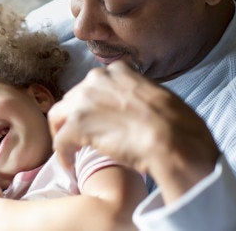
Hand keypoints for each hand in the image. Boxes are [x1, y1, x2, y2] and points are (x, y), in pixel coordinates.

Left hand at [48, 61, 219, 202]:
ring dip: (62, 133)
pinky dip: (62, 154)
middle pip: (72, 98)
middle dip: (74, 118)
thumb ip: (138, 95)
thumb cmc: (177, 125)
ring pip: (58, 116)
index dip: (92, 104)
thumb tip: (136, 108)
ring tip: (70, 151)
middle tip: (80, 137)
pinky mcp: (78, 124)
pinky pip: (60, 141)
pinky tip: (70, 165)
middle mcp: (97, 79)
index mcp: (118, 70)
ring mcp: (85, 100)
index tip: (96, 119)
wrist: (173, 141)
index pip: (93, 85)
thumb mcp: (158, 95)